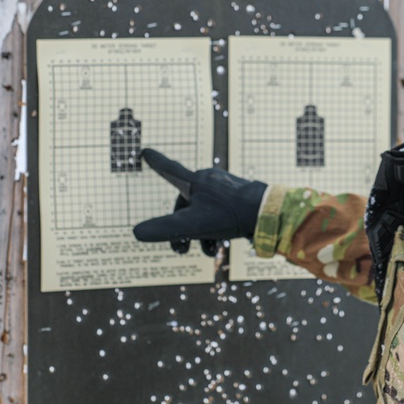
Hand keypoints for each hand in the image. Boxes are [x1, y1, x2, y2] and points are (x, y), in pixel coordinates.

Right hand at [133, 148, 266, 255]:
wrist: (268, 213)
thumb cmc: (228, 215)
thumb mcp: (191, 225)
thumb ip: (163, 230)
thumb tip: (136, 233)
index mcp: (194, 181)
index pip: (169, 169)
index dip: (156, 162)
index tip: (145, 150)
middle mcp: (208, 180)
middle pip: (186, 204)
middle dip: (180, 229)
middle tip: (182, 250)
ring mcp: (225, 187)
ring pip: (204, 211)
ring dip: (200, 234)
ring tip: (209, 252)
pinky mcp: (240, 197)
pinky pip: (221, 212)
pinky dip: (216, 229)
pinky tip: (221, 245)